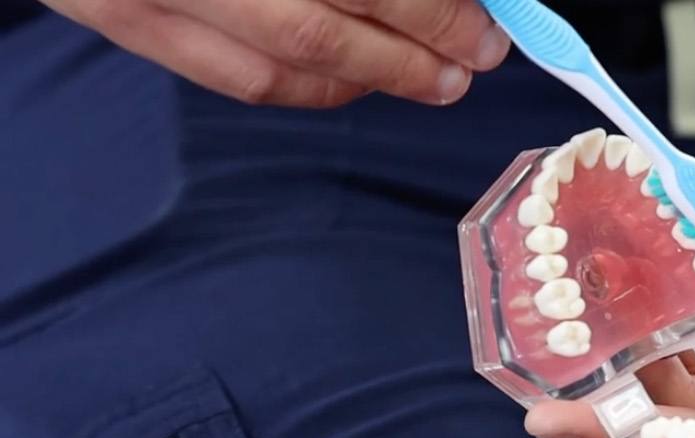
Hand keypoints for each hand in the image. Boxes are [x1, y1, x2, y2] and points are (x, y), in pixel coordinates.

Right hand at [42, 0, 510, 106]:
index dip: (428, 3)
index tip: (486, 14)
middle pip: (320, 19)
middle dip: (420, 41)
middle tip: (480, 51)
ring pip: (284, 61)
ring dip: (376, 77)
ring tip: (438, 78)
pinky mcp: (124, 22)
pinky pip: (238, 78)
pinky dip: (314, 88)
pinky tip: (360, 79)